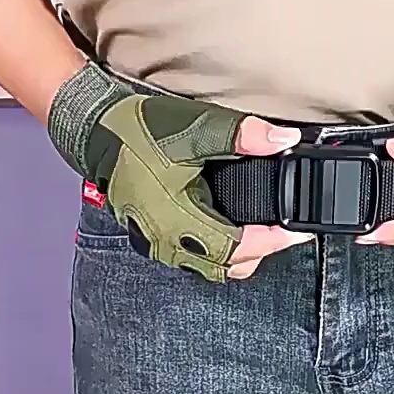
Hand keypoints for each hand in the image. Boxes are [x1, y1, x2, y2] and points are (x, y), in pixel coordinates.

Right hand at [48, 62, 312, 281]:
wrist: (93, 129)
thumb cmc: (137, 132)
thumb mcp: (196, 127)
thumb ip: (244, 135)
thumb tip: (285, 140)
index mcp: (179, 219)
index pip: (239, 248)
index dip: (275, 241)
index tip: (300, 230)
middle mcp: (168, 240)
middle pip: (230, 266)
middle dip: (262, 250)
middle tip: (287, 227)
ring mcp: (159, 241)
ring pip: (212, 266)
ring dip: (241, 254)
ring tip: (264, 228)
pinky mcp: (154, 235)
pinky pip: (194, 256)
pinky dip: (219, 249)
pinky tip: (231, 225)